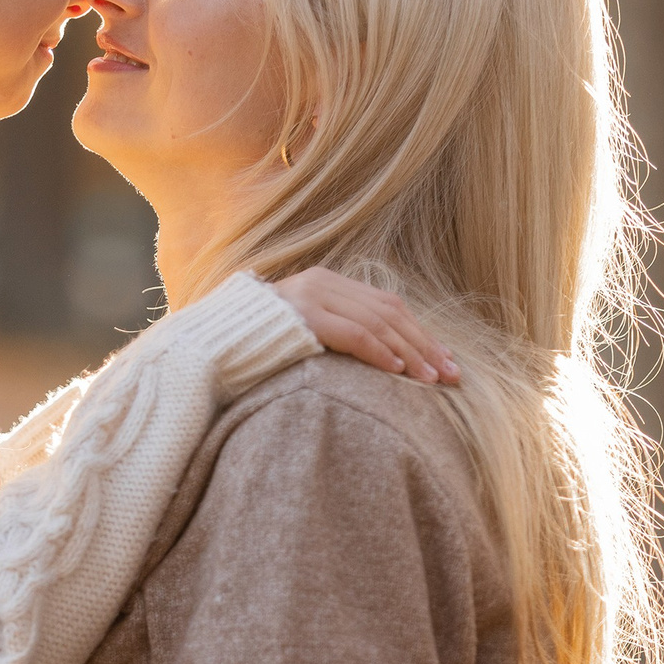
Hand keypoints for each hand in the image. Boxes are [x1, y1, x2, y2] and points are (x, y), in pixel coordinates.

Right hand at [271, 267, 458, 384]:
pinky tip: (399, 371)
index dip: (421, 334)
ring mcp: (311, 296)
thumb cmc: (257, 348)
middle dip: (426, 346)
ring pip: (378, 322)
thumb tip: (383, 355)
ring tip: (432, 380)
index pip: (388, 306)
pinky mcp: (302, 316)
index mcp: (326, 283)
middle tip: (453, 375)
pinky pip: (353, 334)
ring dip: (411, 353)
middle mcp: (322, 283)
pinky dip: (381, 352)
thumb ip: (336, 331)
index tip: (447, 362)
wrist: (210, 344)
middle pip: (390, 312)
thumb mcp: (303, 333)